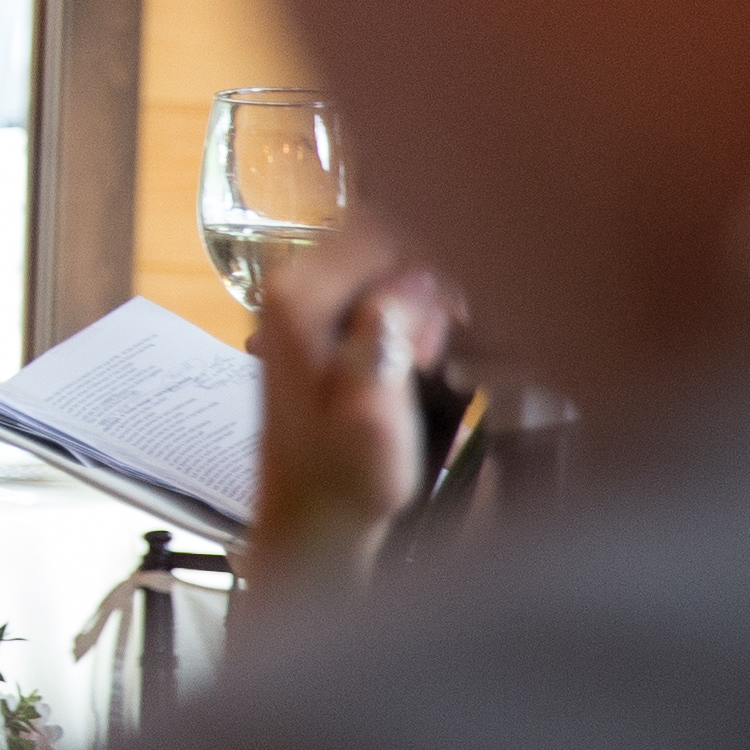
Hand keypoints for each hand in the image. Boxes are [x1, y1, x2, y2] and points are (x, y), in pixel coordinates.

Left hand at [249, 223, 458, 597]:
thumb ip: (386, 336)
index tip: (458, 314)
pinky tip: (417, 359)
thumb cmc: (344, 480)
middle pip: (390, 236)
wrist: (312, 521)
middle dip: (433, 285)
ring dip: (425, 301)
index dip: (440, 264)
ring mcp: (302, 299)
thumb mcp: (374, 414)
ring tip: (424, 361)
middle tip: (435, 349)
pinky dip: (412, 313)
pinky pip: (382, 286)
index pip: (389, 228)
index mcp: (298, 298)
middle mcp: (291, 285)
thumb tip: (414, 278)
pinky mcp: (318, 317)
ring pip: (391, 259)